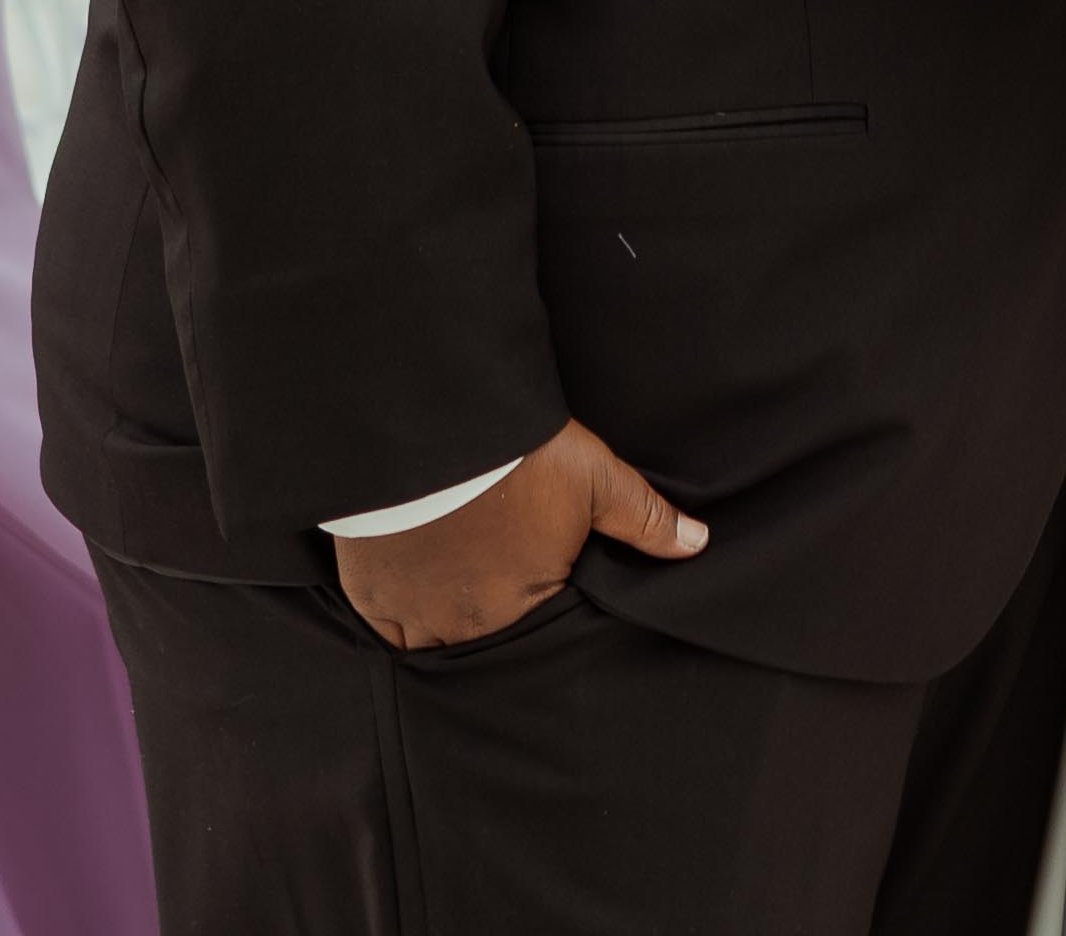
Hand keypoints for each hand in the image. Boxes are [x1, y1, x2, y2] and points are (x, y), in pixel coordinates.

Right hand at [333, 418, 706, 650]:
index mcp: (525, 608)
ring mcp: (414, 616)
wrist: (433, 422)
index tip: (536, 589)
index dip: (542, 612)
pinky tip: (412, 591)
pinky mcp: (370, 597)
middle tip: (492, 588)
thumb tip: (695, 545)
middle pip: (486, 644)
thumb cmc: (519, 454)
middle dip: (493, 624)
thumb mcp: (595, 479)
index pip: (541, 635)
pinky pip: (388, 629)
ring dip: (446, 623)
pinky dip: (399, 616)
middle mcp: (468, 627)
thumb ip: (644, 519)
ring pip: (436, 643)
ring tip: (452, 591)